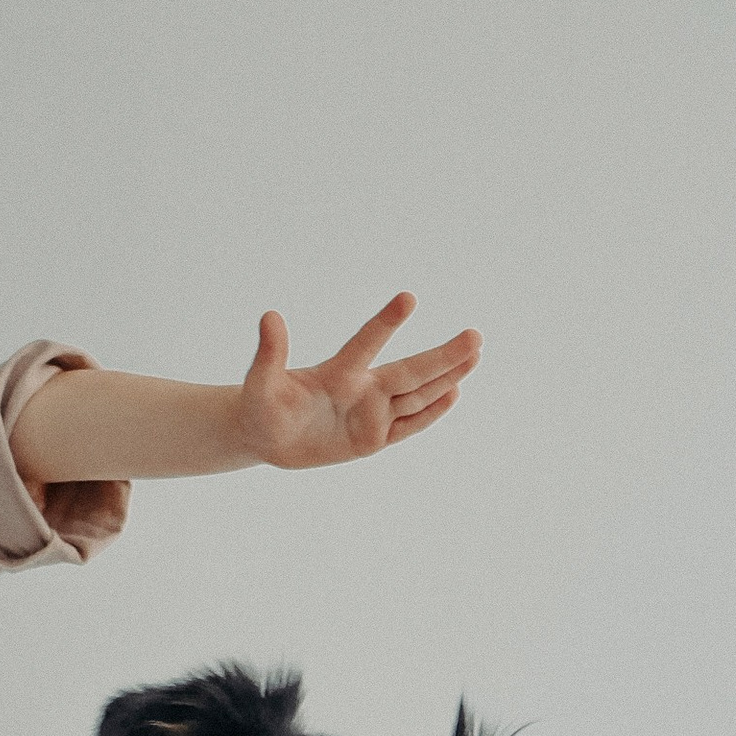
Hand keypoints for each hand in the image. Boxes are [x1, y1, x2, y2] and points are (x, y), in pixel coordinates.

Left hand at [236, 296, 481, 469]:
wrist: (266, 435)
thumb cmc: (261, 406)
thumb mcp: (260, 385)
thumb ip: (270, 354)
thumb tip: (269, 316)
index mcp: (336, 373)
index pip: (366, 344)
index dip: (386, 323)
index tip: (407, 298)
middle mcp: (361, 389)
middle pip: (410, 372)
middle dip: (442, 355)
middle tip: (474, 334)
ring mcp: (371, 413)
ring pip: (418, 394)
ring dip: (447, 375)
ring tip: (475, 354)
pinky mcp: (374, 438)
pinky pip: (409, 424)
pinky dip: (431, 411)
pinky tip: (453, 391)